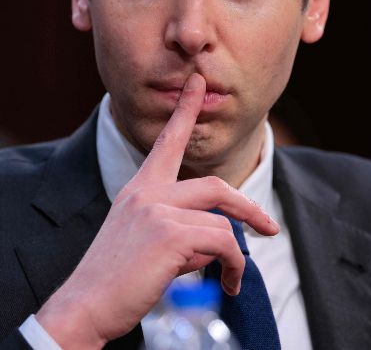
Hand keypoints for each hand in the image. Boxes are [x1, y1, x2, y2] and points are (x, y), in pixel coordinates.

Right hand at [36, 73, 278, 348]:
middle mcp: (148, 191)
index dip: (186, 110)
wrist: (86, 305)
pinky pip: (223, 242)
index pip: (168, 141)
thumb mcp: (142, 236)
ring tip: (228, 278)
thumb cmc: (116, 277)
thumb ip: (175, 222)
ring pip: (222, 222)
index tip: (197, 82)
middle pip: (216, 185)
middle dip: (248, 207)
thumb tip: (216, 234)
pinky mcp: (170, 233)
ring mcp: (158, 209)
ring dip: (233, 255)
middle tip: (268, 227)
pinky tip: (226, 283)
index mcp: (140, 188)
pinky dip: (233, 265)